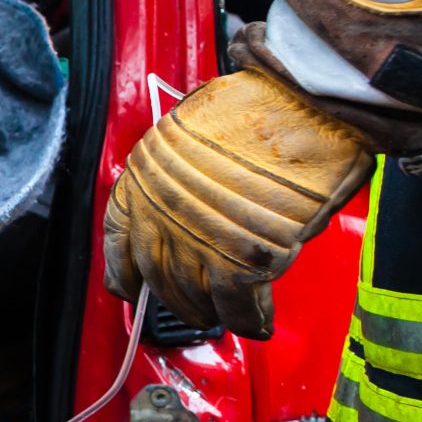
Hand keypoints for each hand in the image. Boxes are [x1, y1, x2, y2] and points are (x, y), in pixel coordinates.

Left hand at [102, 66, 371, 339]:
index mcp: (144, 177)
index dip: (124, 272)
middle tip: (192, 308)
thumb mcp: (197, 135)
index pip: (118, 239)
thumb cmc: (262, 103)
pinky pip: (235, 306)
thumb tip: (206, 214)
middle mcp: (160, 212)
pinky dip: (248, 320)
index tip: (129, 288)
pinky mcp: (239, 259)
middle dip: (174, 299)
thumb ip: (190, 181)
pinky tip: (258, 322)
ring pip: (192, 296)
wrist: (302, 99)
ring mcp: (197, 238)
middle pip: (157, 276)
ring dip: (209, 313)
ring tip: (225, 317)